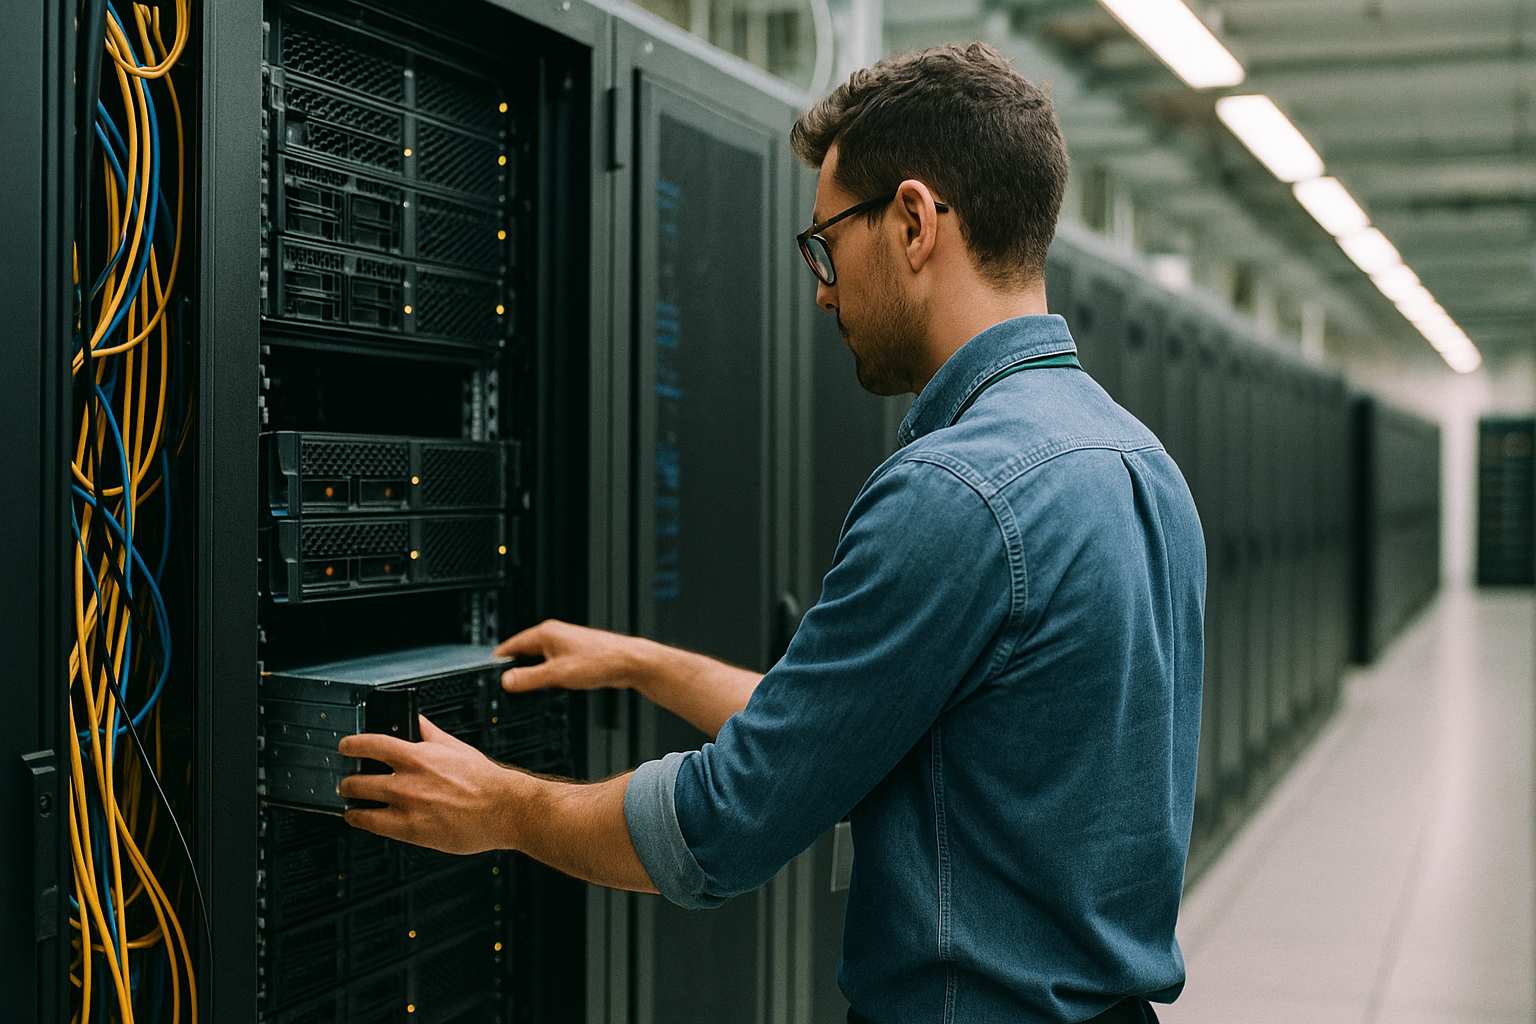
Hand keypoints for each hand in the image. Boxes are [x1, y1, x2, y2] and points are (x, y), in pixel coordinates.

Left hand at [338, 714, 522, 854]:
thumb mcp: (455, 747)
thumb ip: (430, 733)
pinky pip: (374, 826)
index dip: (351, 745)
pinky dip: (363, 821)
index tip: (345, 747)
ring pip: (361, 805)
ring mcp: (407, 807)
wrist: (503, 809)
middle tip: (347, 782)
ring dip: (351, 804)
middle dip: (348, 781)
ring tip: (351, 804)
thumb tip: (417, 720)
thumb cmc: (483, 779)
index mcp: (418, 756)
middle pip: (358, 779)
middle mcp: (408, 781)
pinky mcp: (411, 831)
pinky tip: (362, 819)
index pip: (371, 744)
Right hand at [494, 619, 648, 694]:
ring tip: (527, 689)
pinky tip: (550, 686)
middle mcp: (555, 634)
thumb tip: (507, 681)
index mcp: (545, 633)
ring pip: (539, 659)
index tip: (489, 674)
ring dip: (533, 672)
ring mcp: (566, 643)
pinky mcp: (576, 653)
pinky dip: (547, 674)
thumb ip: (529, 678)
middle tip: (506, 687)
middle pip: (524, 652)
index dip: (499, 661)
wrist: (629, 663)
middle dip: (515, 668)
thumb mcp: (557, 674)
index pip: (511, 645)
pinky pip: (552, 663)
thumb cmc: (600, 661)